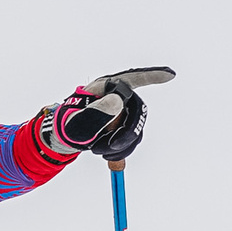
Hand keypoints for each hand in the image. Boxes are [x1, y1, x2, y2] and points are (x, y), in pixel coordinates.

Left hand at [38, 66, 174, 160]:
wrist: (61, 139)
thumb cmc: (65, 126)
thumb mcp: (75, 123)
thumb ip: (95, 113)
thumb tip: (118, 101)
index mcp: (104, 88)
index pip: (132, 80)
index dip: (152, 76)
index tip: (170, 75)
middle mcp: (115, 97)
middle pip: (136, 111)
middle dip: (126, 133)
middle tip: (107, 148)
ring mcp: (120, 111)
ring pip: (135, 129)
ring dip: (120, 145)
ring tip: (96, 149)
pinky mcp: (121, 126)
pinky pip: (132, 139)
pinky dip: (121, 151)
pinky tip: (107, 155)